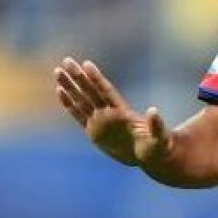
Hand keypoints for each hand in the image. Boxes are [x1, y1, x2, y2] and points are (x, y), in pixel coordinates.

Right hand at [54, 57, 173, 167]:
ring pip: (81, 100)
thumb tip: (154, 110)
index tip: (87, 64)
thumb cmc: (157, 146)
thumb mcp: (160, 137)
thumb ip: (156, 125)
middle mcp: (109, 113)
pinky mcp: (93, 132)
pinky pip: (78, 115)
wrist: (149, 157)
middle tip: (66, 60)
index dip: (97, 78)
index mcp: (123, 112)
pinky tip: (60, 91)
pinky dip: (69, 104)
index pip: (107, 91)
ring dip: (70, 86)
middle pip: (90, 91)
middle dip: (78, 76)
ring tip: (58, 71)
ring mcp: (100, 121)